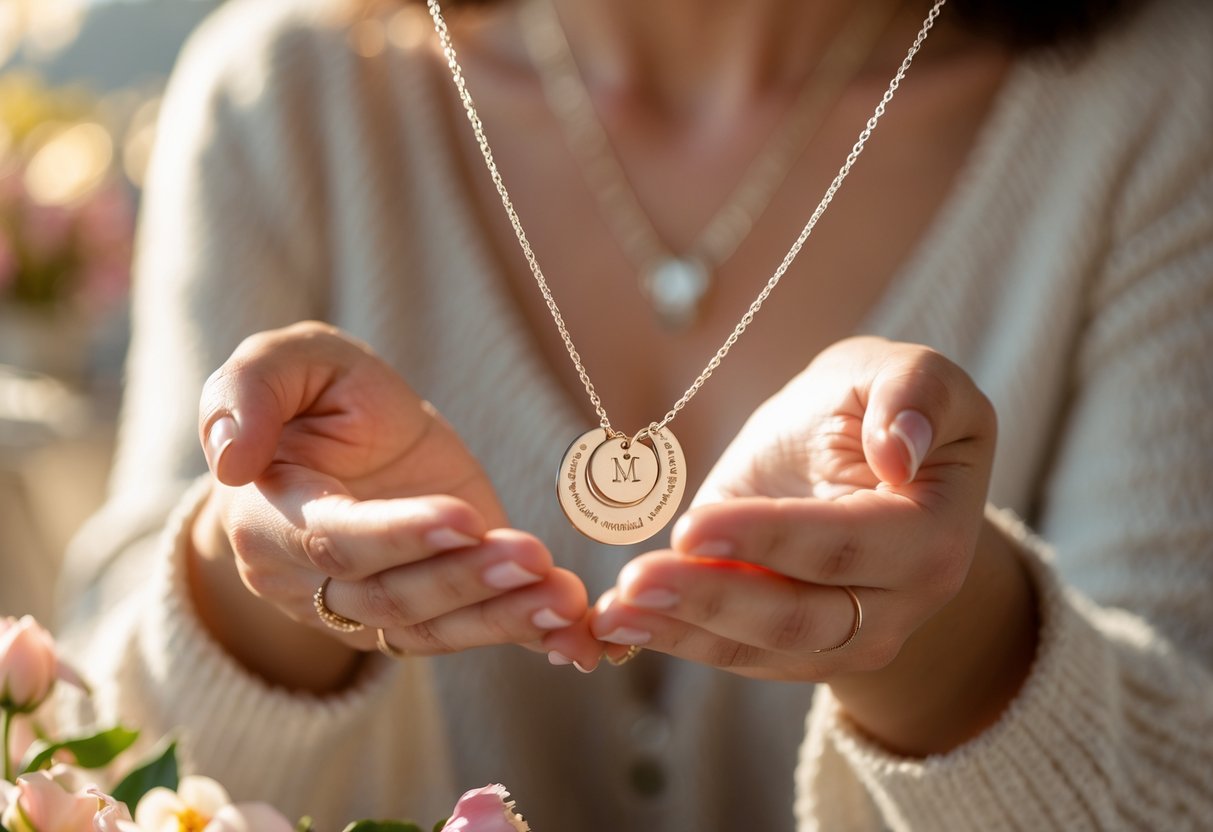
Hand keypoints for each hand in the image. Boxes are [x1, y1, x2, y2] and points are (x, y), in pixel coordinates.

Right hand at [192, 322, 601, 687]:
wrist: (342, 440)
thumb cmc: (310, 397)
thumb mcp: (283, 364)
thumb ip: (248, 391)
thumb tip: (229, 458)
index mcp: (275, 517)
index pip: (335, 539)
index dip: (398, 534)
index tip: (462, 517)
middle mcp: (315, 580)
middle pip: (391, 596)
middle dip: (465, 580)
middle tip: (534, 557)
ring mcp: (371, 604)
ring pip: (434, 628)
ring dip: (504, 617)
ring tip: (566, 598)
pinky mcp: (427, 610)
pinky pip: (471, 635)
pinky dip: (527, 640)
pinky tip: (581, 642)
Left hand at [592, 337, 1034, 750]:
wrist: (859, 454)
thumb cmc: (879, 403)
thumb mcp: (907, 371)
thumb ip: (916, 394)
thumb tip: (900, 449)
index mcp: (934, 536)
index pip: (845, 546)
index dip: (768, 538)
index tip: (692, 525)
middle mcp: (900, 606)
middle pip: (799, 618)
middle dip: (711, 601)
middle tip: (633, 580)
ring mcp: (850, 638)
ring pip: (759, 649)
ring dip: (680, 632)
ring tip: (611, 613)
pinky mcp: (795, 648)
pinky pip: (733, 653)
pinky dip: (673, 640)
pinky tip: (615, 626)